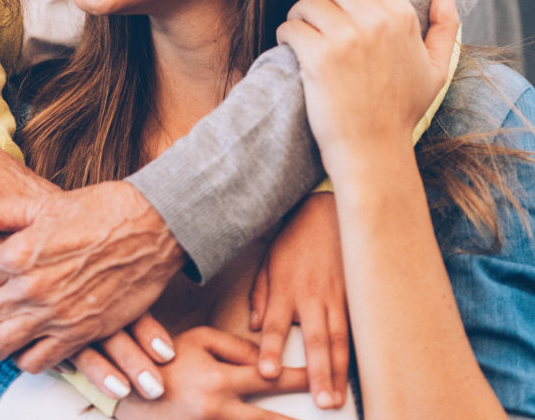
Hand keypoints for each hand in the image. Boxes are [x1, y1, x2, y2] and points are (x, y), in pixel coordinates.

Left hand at [0, 146, 176, 401]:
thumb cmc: (95, 208)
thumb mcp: (38, 204)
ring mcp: (55, 315)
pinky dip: (27, 357)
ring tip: (1, 330)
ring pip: (0, 349)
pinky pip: (37, 363)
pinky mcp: (81, 334)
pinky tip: (31, 342)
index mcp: (16, 255)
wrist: (151, 225)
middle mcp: (29, 290)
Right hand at [115, 327, 307, 419]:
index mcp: (219, 380)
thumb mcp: (196, 341)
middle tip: (328, 414)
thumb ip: (233, 347)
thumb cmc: (163, 362)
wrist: (127, 399)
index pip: (268, 378)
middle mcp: (219, 412)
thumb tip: (265, 359)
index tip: (319, 378)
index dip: (297, 378)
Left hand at [249, 193, 347, 410]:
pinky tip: (360, 374)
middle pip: (315, 340)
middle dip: (317, 374)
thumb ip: (260, 295)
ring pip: (340, 340)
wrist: (325, 214)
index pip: (276, 325)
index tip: (268, 374)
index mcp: (285, 288)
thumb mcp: (267, 262)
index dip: (272, 350)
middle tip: (320, 403)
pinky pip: (356, 328)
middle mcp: (312, 296)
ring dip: (339, 372)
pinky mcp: (354, 295)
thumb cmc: (293, 240)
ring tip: (338, 400)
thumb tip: (255, 326)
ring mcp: (337, 297)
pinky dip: (358, 353)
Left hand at [276, 0, 458, 176]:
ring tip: (306, 35)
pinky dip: (286, 35)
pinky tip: (294, 49)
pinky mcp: (317, 57)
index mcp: (402, 16)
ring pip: (306, 0)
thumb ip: (446, 23)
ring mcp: (345, 38)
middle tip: (318, 15)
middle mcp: (375, 21)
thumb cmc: (401, 108)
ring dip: (300, 15)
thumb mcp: (436, 67)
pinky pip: (290, 25)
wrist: (373, 150)